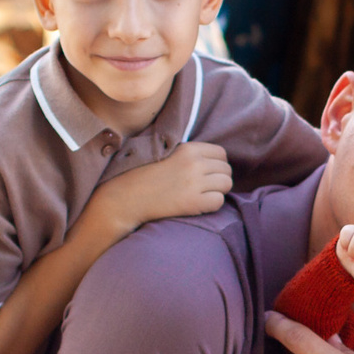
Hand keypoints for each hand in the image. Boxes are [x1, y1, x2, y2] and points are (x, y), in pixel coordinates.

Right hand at [86, 141, 230, 236]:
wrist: (127, 196)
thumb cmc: (144, 175)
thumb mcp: (166, 153)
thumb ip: (188, 153)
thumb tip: (211, 158)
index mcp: (188, 149)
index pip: (221, 154)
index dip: (217, 164)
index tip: (209, 172)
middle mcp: (194, 164)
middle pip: (226, 170)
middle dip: (219, 178)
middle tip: (206, 187)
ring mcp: (194, 184)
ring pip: (226, 185)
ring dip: (218, 191)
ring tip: (203, 195)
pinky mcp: (193, 203)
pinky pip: (219, 202)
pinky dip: (212, 204)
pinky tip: (199, 204)